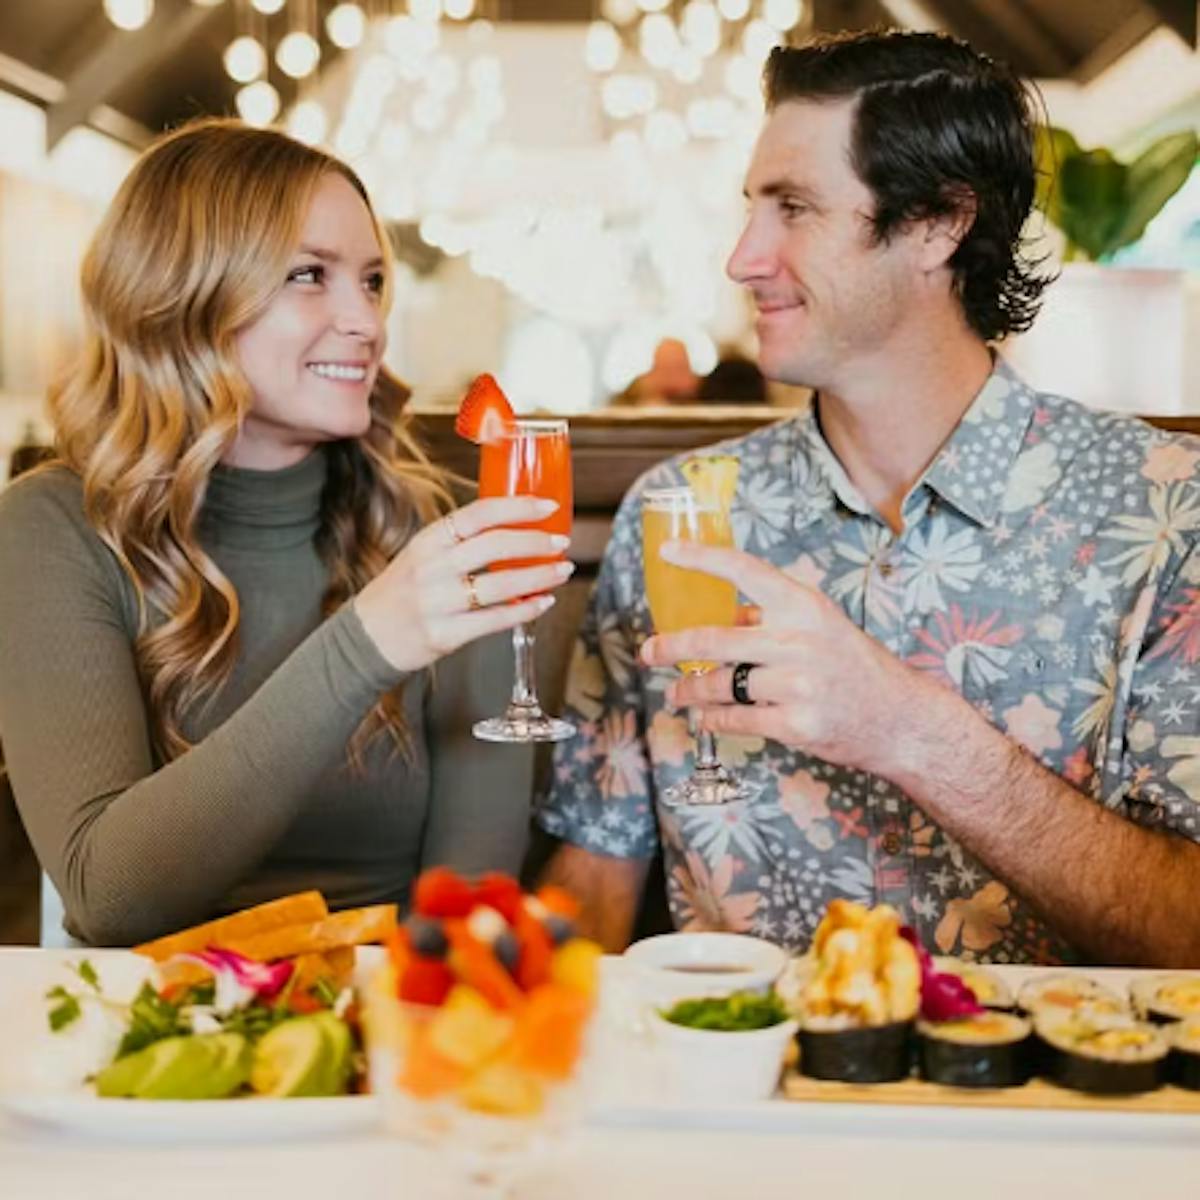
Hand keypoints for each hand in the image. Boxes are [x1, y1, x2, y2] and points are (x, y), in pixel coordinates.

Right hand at [355, 497, 572, 672]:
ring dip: (539, 576)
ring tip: (562, 570)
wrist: (365, 638)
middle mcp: (432, 568)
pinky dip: (524, 610)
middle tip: (560, 541)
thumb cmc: (401, 593)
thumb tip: (514, 528)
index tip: (546, 506)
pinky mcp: (444, 634)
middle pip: (495, 545)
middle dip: (536, 542)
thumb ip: (459, 543)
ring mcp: (437, 602)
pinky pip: (494, 620)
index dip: (517, 507)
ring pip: (501, 584)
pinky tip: (542, 602)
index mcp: (428, 540)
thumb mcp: (421, 555)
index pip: (478, 514)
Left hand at [638, 540, 946, 777]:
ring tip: (677, 694)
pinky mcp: (797, 723)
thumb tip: (723, 616)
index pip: (744, 570)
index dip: (702, 558)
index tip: (668, 552)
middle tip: (649, 652)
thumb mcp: (820, 626)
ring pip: (719, 684)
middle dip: (671, 647)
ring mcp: (798, 683)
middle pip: (713, 639)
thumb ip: (772, 618)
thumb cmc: (853, 667)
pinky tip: (705, 717)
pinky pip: (736, 719)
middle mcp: (798, 639)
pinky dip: (713, 719)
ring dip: (689, 691)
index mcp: (803, 606)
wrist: (900, 718)